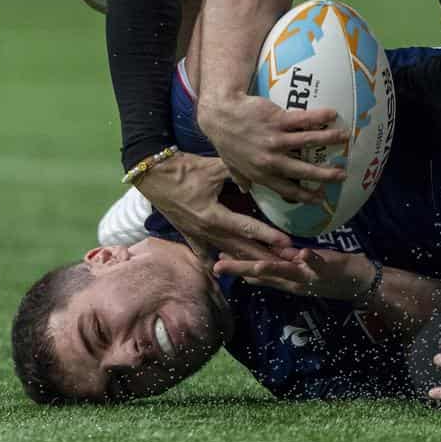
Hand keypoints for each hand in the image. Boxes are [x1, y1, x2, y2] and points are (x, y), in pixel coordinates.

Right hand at [135, 151, 291, 260]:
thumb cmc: (185, 169)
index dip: (268, 236)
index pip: (247, 228)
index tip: (287, 244)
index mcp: (213, 215)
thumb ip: (239, 173)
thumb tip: (263, 173)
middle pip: (241, 247)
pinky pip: (203, 253)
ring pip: (226, 252)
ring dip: (247, 261)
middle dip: (264, 257)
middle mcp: (206, 230)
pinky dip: (213, 262)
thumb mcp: (215, 168)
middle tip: (286, 265)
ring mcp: (196, 235)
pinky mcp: (188, 235)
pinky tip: (222, 273)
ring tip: (267, 270)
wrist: (153, 174)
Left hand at [196, 92, 348, 202]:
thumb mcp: (231, 163)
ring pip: (308, 141)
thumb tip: (245, 189)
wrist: (219, 114)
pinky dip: (320, 117)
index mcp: (261, 174)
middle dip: (325, 175)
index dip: (306, 196)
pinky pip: (304, 119)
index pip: (288, 189)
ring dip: (329, 139)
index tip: (321, 198)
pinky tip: (333, 114)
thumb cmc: (225, 139)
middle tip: (343, 175)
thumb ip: (240, 177)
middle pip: (304, 170)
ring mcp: (275, 139)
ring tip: (346, 137)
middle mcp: (271, 160)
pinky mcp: (278, 120)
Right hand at [213, 247, 374, 300]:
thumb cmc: (327, 273)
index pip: (255, 272)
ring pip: (287, 272)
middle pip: (264, 274)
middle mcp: (293, 280)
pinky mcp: (328, 269)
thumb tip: (252, 266)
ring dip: (271, 269)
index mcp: (285, 278)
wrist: (359, 284)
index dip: (235, 267)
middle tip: (218, 266)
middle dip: (240, 269)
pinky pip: (318, 264)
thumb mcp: (299, 271)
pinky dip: (311, 259)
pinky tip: (302, 252)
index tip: (212, 260)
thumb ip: (278, 268)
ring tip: (253, 265)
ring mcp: (310, 276)